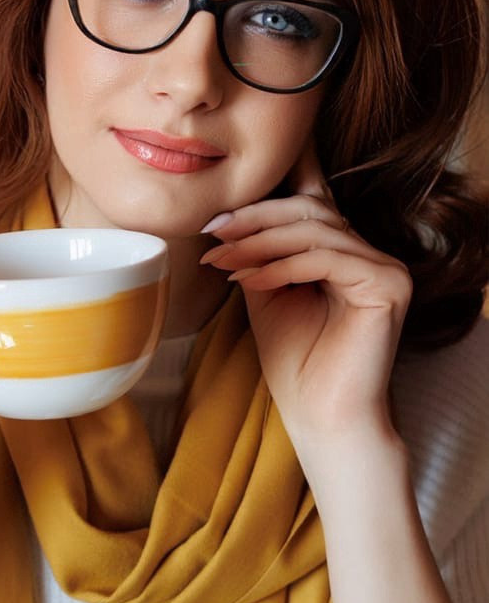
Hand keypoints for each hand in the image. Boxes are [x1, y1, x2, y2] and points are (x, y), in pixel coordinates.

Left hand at [198, 139, 411, 457]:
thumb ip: (257, 253)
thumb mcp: (265, 293)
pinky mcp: (390, 284)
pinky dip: (281, 266)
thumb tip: (223, 217)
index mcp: (342, 249)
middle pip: (309, 209)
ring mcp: (385, 266)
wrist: (322, 417)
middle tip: (211, 232)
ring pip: (315, 231)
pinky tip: (248, 280)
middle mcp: (369, 251)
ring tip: (221, 260)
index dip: (273, 185)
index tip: (221, 198)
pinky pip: (327, 259)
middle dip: (254, 218)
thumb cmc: (295, 362)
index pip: (313, 197)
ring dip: (259, 242)